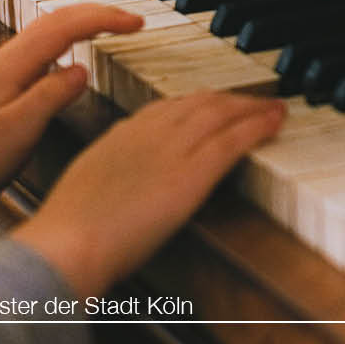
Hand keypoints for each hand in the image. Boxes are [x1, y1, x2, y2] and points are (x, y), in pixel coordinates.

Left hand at [0, 4, 145, 234]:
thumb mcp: (18, 131)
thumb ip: (50, 96)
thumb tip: (82, 69)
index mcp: (11, 65)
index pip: (63, 25)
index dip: (103, 18)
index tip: (135, 22)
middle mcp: (7, 59)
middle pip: (56, 17)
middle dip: (99, 12)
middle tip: (133, 19)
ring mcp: (5, 68)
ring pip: (49, 28)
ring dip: (85, 20)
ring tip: (114, 25)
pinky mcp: (6, 81)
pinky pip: (43, 45)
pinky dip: (70, 36)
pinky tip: (78, 47)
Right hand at [14, 92, 284, 296]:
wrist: (69, 244)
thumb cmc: (69, 231)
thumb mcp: (86, 186)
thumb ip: (111, 173)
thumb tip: (122, 181)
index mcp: (121, 135)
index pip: (168, 107)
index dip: (198, 104)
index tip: (214, 105)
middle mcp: (149, 133)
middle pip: (199, 102)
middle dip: (230, 99)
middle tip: (252, 102)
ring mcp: (172, 149)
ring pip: (222, 113)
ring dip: (253, 107)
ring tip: (273, 107)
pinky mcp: (192, 173)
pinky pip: (233, 139)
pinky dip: (259, 125)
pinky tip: (275, 122)